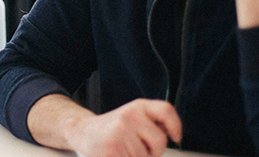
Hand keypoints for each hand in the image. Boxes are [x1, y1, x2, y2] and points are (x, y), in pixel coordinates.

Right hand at [66, 99, 181, 156]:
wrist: (83, 131)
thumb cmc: (112, 129)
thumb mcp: (132, 118)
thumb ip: (151, 125)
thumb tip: (171, 137)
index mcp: (138, 106)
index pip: (165, 110)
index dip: (175, 125)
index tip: (176, 137)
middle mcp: (130, 115)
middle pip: (160, 142)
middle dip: (153, 151)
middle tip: (139, 149)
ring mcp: (120, 131)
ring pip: (146, 156)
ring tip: (124, 150)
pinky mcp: (112, 148)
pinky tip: (117, 154)